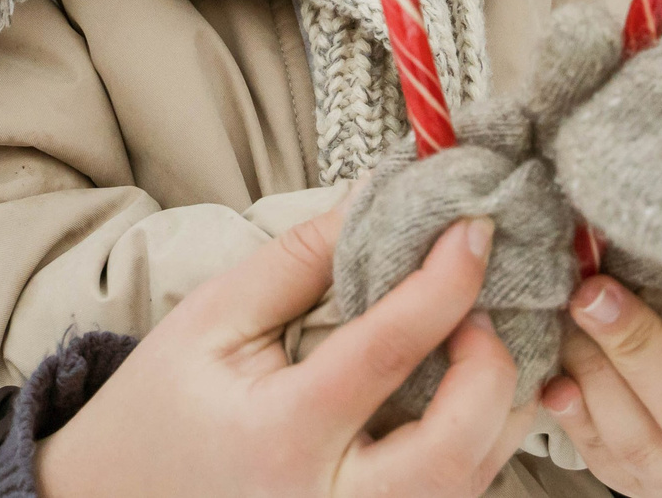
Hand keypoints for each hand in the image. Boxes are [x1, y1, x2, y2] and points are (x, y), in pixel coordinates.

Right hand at [37, 202, 533, 497]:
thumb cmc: (163, 408)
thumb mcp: (212, 318)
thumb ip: (299, 258)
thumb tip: (378, 194)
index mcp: (280, 437)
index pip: (389, 352)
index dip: (445, 281)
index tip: (476, 227)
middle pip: (454, 453)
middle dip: (492, 371)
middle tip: (481, 311)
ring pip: (469, 486)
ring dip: (499, 409)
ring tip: (482, 341)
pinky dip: (476, 445)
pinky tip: (465, 393)